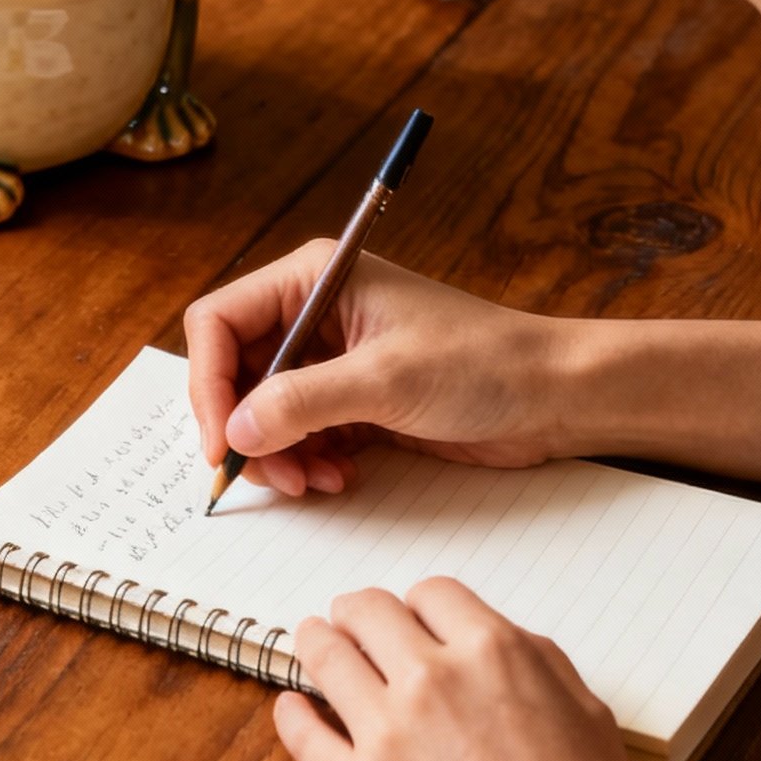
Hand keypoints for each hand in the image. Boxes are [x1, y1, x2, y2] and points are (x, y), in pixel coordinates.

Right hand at [184, 248, 565, 496]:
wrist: (551, 396)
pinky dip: (308, 463)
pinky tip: (340, 479)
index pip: (219, 323)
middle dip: (246, 430)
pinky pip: (301, 435)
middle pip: (235, 374)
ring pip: (264, 412)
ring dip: (280, 455)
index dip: (209, 383)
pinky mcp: (354, 400)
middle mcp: (315, 314)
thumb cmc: (484, 362)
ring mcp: (333, 360)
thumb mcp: (386, 380)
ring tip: (316, 481)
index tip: (221, 441)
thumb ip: (304, 402)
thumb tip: (236, 431)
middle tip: (270, 475)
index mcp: (314, 279)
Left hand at [275, 576, 655, 760]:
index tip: (412, 619)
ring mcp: (387, 735)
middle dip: (359, 612)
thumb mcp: (590, 716)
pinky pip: (304, 735)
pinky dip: (292, 713)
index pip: (432, 594)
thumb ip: (540, 665)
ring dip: (316, 642)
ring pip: (327, 658)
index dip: (421, 606)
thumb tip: (501, 644)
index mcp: (494, 654)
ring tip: (311, 641)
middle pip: (368, 612)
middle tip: (349, 620)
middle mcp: (434, 680)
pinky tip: (292, 706)